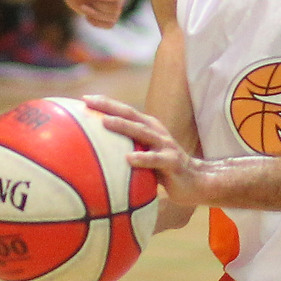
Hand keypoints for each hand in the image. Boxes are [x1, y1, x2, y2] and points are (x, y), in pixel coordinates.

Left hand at [86, 94, 206, 205]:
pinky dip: (143, 159)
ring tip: (105, 122)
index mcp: (148, 128)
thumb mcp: (145, 156)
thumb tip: (95, 155)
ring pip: (142, 133)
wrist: (196, 182)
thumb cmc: (164, 169)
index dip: (106, 103)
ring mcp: (165, 146)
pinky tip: (128, 159)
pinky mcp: (172, 162)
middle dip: (109, 107)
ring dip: (124, 126)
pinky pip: (156, 160)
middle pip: (131, 115)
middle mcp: (156, 132)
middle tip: (89, 102)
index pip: (125, 111)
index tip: (84, 98)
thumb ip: (126, 151)